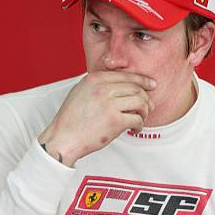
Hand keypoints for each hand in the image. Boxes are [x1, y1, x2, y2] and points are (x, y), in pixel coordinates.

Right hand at [38, 71, 155, 165]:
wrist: (63, 138)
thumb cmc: (71, 120)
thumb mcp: (80, 92)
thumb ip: (97, 85)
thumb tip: (118, 85)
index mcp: (95, 79)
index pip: (126, 75)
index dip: (142, 80)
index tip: (150, 85)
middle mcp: (103, 89)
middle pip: (136, 88)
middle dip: (146, 98)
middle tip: (149, 107)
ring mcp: (109, 104)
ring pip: (140, 102)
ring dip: (145, 111)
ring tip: (141, 118)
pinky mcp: (115, 121)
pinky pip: (137, 119)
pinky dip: (140, 124)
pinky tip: (135, 128)